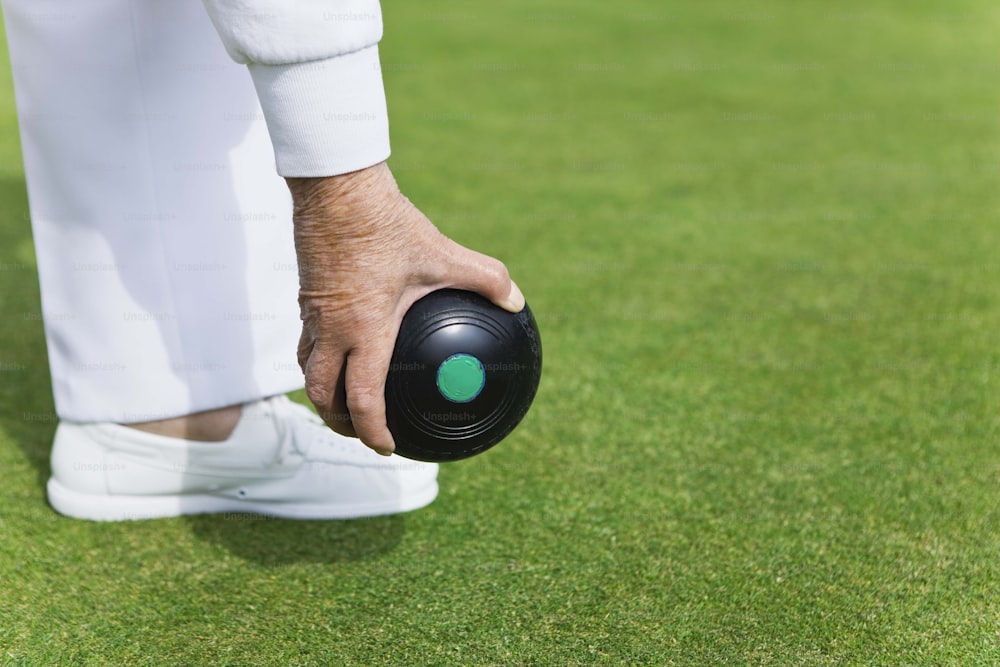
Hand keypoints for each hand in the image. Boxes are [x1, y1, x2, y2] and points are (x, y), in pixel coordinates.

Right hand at [287, 162, 523, 454]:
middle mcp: (332, 330)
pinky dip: (317, 360)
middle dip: (339, 422)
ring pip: (307, 371)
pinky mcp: (306, 297)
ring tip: (343, 402)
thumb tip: (517, 301)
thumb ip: (485, 279)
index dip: (373, 431)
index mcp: (365, 331)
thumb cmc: (387, 224)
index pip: (363, 399)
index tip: (387, 446)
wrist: (337, 190)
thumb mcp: (442, 254)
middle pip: (322, 396)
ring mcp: (313, 315)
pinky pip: (306, 342)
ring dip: (323, 394)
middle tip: (361, 431)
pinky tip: (339, 350)